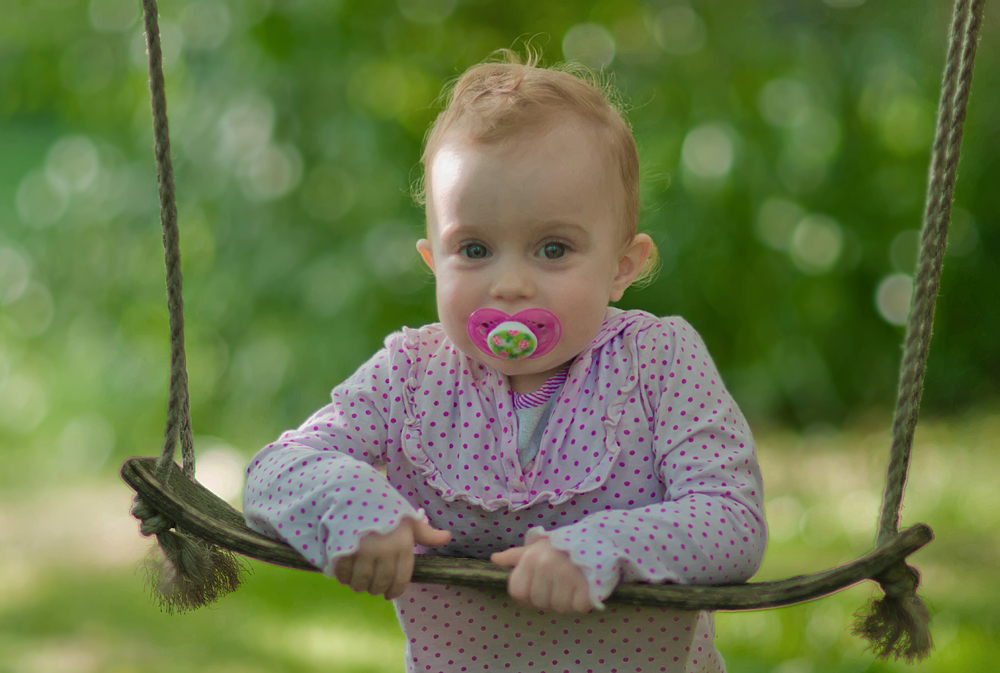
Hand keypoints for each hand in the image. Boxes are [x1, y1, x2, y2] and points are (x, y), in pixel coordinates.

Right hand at [333, 518, 450, 599]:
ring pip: (361, 582)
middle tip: (372, 586)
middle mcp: (384, 551)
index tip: (388, 594)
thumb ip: (426, 533)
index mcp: (402, 545)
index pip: (400, 579)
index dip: (394, 591)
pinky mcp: (342, 550)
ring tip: (358, 582)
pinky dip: (343, 578)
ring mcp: (362, 551)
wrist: (354, 490)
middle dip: (376, 589)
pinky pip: (343, 574)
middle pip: (379, 583)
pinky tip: (345, 573)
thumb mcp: (408, 519)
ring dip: (359, 585)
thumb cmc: (384, 507)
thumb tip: (447, 537)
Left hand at [491, 537, 592, 613]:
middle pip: (539, 602)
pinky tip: (586, 586)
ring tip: (574, 583)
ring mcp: (566, 575)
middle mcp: (545, 565)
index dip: (528, 596)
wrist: (601, 536)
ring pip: (560, 607)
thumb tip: (494, 559)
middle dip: (550, 597)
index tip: (541, 587)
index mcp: (530, 557)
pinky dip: (584, 601)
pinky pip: (578, 607)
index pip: (517, 593)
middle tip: (562, 582)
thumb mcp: (538, 546)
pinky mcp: (586, 585)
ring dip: (568, 600)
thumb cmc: (564, 545)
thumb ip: (515, 556)